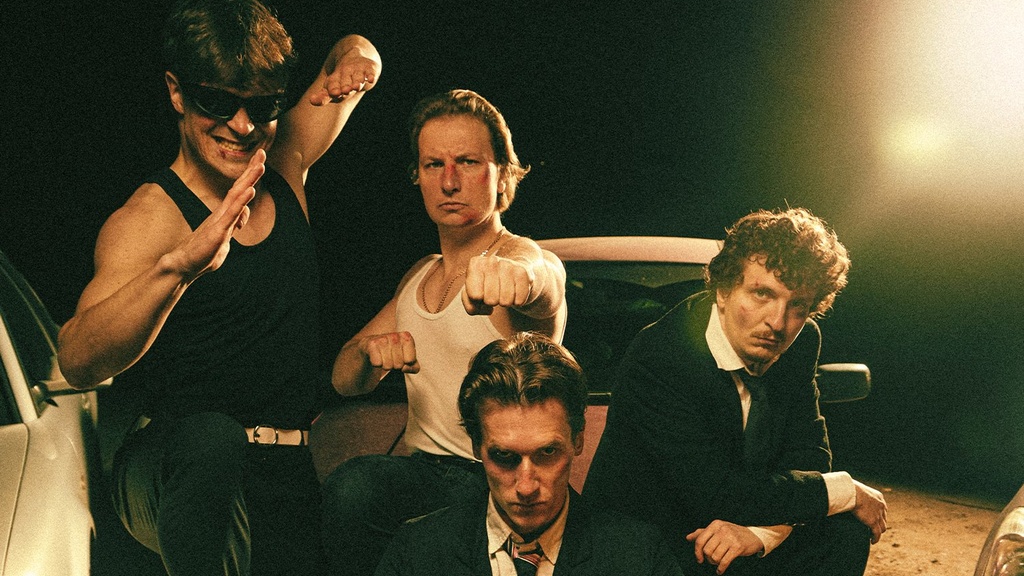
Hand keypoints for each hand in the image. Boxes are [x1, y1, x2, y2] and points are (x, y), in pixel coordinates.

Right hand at [166, 150, 262, 281]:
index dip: (249, 176)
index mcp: (225, 213)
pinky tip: (251, 190)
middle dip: (251, 170)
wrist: (184, 264)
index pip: (239, 190)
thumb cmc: (204, 251)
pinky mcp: (218, 231)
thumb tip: (243, 215)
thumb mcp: (224, 235)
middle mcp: (222, 212)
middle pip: (239, 187)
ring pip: (236, 197)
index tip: (260, 160)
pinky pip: (232, 214)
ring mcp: (220, 220)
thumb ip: (234, 224)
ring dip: (249, 180)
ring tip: (260, 166)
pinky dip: (242, 202)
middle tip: (262, 153)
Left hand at [309, 39, 379, 105]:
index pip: (333, 84)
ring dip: (357, 81)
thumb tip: (312, 101)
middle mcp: (346, 73)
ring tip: (356, 86)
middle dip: (345, 85)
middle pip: (345, 80)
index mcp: (335, 78)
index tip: (333, 93)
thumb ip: (323, 97)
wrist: (355, 57)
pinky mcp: (369, 68)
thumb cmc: (342, 79)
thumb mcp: (333, 87)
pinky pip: (370, 71)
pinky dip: (371, 75)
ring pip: (357, 76)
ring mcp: (358, 70)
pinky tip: (371, 79)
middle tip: (344, 91)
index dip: (333, 88)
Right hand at [360, 331, 418, 373]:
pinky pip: (377, 364)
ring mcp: (383, 339)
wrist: (372, 348)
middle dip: (395, 365)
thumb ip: (414, 367)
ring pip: (388, 366)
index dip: (405, 363)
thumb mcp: (408, 360)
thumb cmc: (394, 354)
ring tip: (384, 357)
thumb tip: (405, 368)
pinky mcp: (371, 344)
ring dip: (385, 365)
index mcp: (406, 337)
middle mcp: (395, 335)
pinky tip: (376, 356)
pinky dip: (377, 364)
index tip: (402, 357)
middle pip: (399, 364)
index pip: (410, 360)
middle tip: (391, 358)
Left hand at [462, 254, 536, 315]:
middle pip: (490, 300)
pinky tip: (515, 291)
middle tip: (495, 293)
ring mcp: (509, 265)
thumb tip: (488, 309)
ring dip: (505, 302)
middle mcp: (491, 261)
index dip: (479, 301)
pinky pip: (519, 300)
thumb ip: (470, 306)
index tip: (482, 292)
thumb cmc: (487, 285)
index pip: (475, 296)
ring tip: (504, 292)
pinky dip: (517, 302)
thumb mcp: (472, 294)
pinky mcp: (523, 272)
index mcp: (476, 264)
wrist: (512, 271)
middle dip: (492, 302)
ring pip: (505, 302)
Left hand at [686, 520, 763, 574]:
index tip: (699, 559)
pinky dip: (720, 569)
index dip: (697, 552)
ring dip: (715, 563)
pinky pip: (724, 562)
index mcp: (715, 525)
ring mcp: (730, 538)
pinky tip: (720, 571)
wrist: (753, 536)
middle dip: (708, 558)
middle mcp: (722, 530)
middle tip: (712, 560)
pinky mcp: (738, 547)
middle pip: (707, 550)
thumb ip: (702, 533)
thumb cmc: (732, 533)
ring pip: (715, 557)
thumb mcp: (717, 529)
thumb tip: (688, 538)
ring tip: (718, 562)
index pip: (700, 540)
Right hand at [852, 480, 887, 542]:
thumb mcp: (858, 489)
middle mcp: (881, 506)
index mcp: (879, 497)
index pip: (882, 508)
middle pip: (884, 518)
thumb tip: (848, 493)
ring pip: (882, 528)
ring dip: (878, 532)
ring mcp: (878, 515)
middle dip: (879, 524)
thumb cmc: (850, 489)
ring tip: (873, 536)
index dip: (879, 514)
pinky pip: (877, 534)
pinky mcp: (873, 523)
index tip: (873, 518)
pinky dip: (875, 538)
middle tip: (873, 528)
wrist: (852, 493)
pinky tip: (872, 541)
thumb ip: (858, 493)